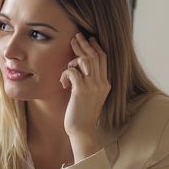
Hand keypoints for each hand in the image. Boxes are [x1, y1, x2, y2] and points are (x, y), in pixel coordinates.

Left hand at [61, 32, 108, 156]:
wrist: (82, 131)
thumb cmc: (82, 115)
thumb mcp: (89, 96)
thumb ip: (88, 83)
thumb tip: (79, 70)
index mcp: (105, 84)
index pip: (103, 59)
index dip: (96, 47)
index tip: (89, 39)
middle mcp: (101, 83)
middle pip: (95, 56)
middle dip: (84, 44)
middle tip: (75, 36)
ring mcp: (92, 87)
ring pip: (85, 61)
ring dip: (73, 59)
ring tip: (67, 63)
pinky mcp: (81, 91)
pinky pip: (72, 71)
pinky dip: (65, 73)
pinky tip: (63, 83)